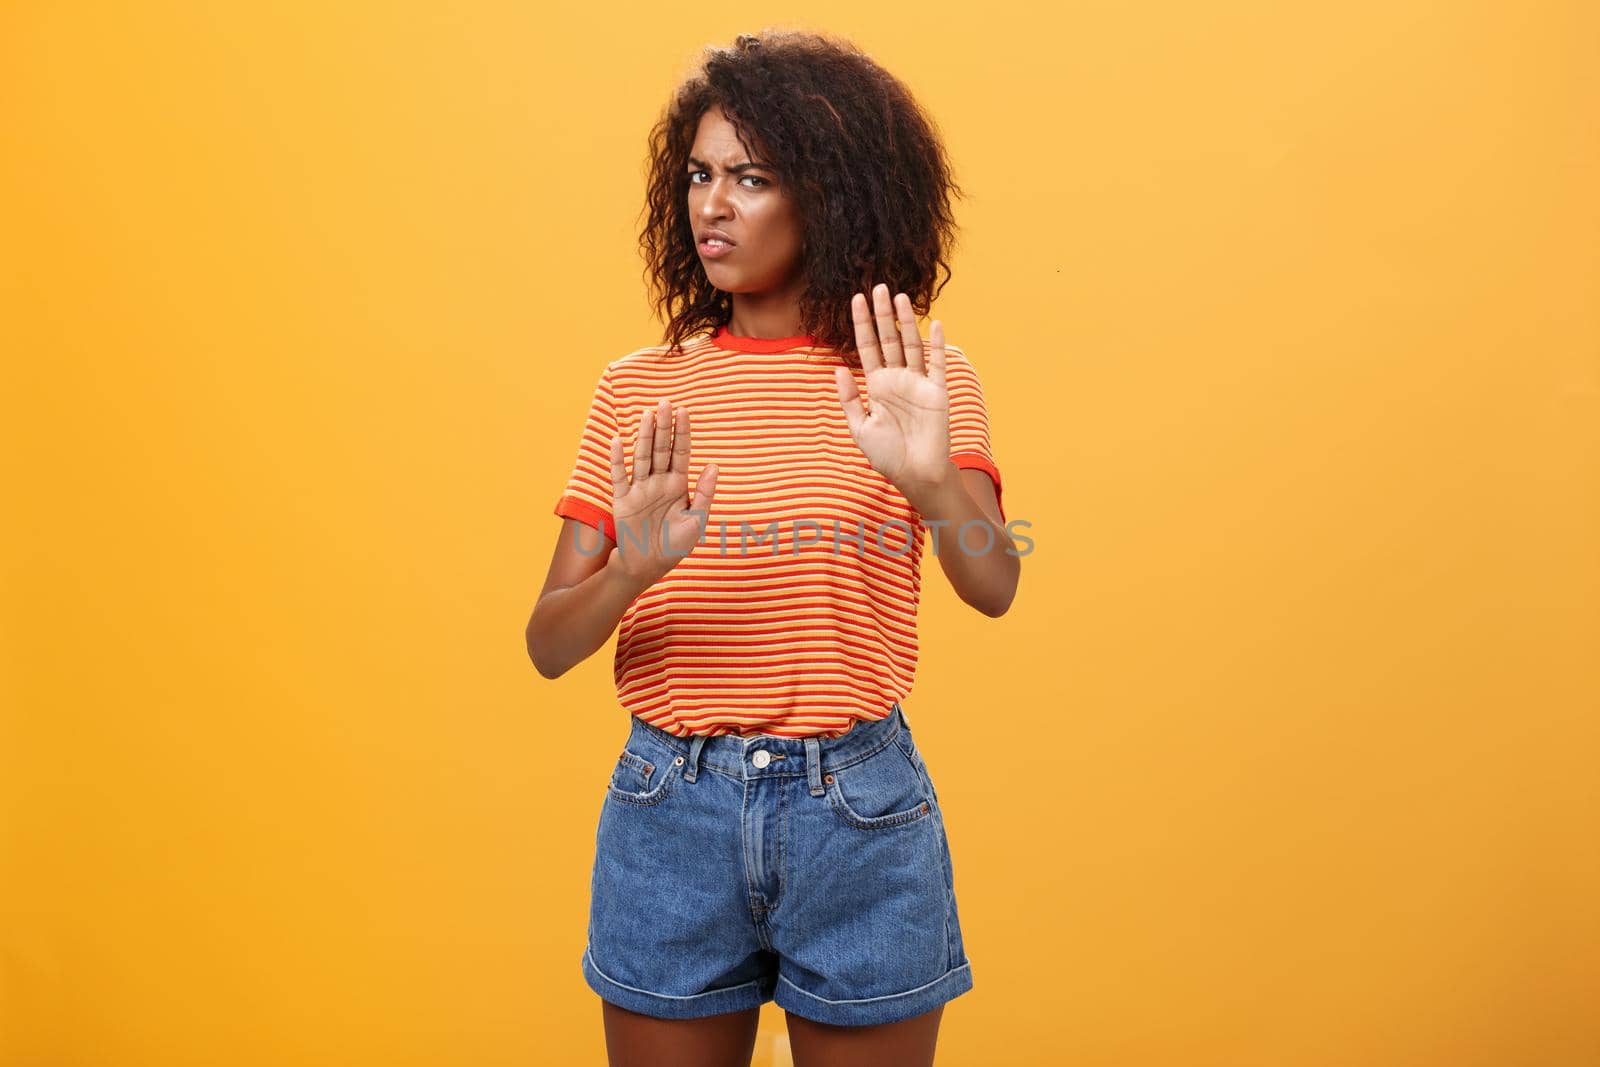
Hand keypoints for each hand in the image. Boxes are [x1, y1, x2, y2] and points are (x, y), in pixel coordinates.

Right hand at [607, 398, 716, 589]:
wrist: (648, 566)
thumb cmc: (675, 546)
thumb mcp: (697, 521)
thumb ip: (704, 493)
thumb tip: (713, 464)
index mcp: (678, 485)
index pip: (681, 452)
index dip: (682, 432)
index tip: (684, 411)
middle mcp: (659, 482)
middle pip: (661, 449)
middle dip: (663, 426)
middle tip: (665, 402)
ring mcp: (640, 489)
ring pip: (642, 456)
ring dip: (643, 436)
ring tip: (646, 414)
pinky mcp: (622, 499)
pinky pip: (619, 476)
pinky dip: (617, 459)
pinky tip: (617, 440)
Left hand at [834, 283, 951, 500]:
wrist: (916, 474)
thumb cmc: (887, 455)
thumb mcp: (859, 427)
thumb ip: (848, 398)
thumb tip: (837, 367)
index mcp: (877, 385)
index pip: (867, 347)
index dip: (861, 323)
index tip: (856, 298)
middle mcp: (897, 379)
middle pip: (889, 339)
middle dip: (883, 314)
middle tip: (879, 286)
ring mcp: (918, 383)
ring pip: (911, 345)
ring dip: (906, 322)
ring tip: (900, 297)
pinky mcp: (937, 391)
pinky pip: (937, 364)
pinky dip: (937, 344)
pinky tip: (936, 324)